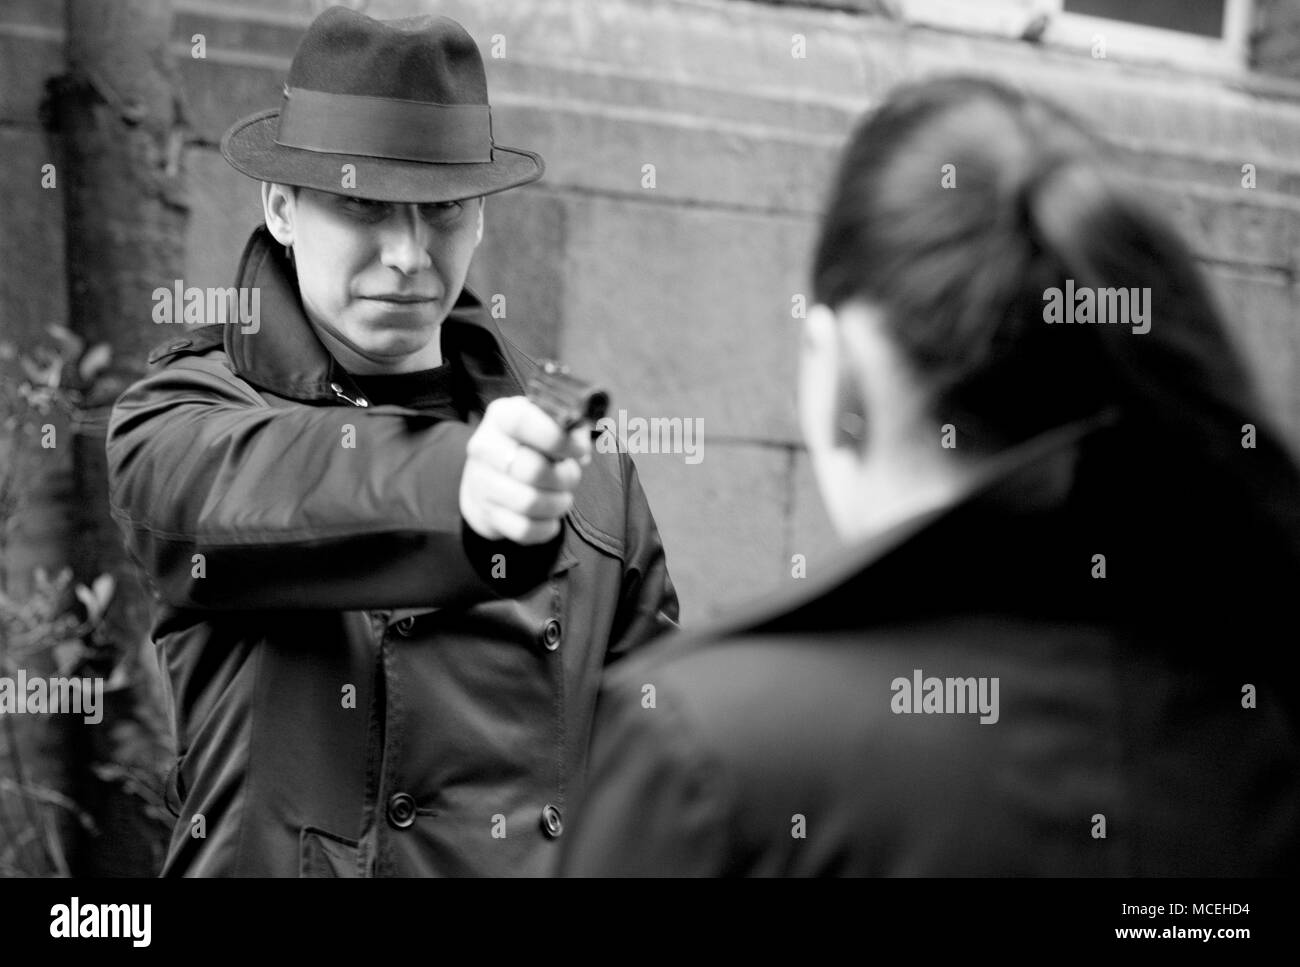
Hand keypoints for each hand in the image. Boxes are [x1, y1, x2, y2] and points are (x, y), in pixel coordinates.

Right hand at [460, 396, 592, 544]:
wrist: (487, 474)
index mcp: (501, 416)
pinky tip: (551, 518)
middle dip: (565, 477)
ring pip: (529, 503)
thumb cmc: (528, 444)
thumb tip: (581, 450)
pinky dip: (546, 527)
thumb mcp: (546, 423)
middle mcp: (483, 447)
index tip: (579, 450)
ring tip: (563, 497)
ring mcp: (480, 483)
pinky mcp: (484, 514)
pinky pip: (523, 529)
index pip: (523, 422)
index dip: (558, 438)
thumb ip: (570, 428)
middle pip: (532, 469)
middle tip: (571, 476)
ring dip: (558, 503)